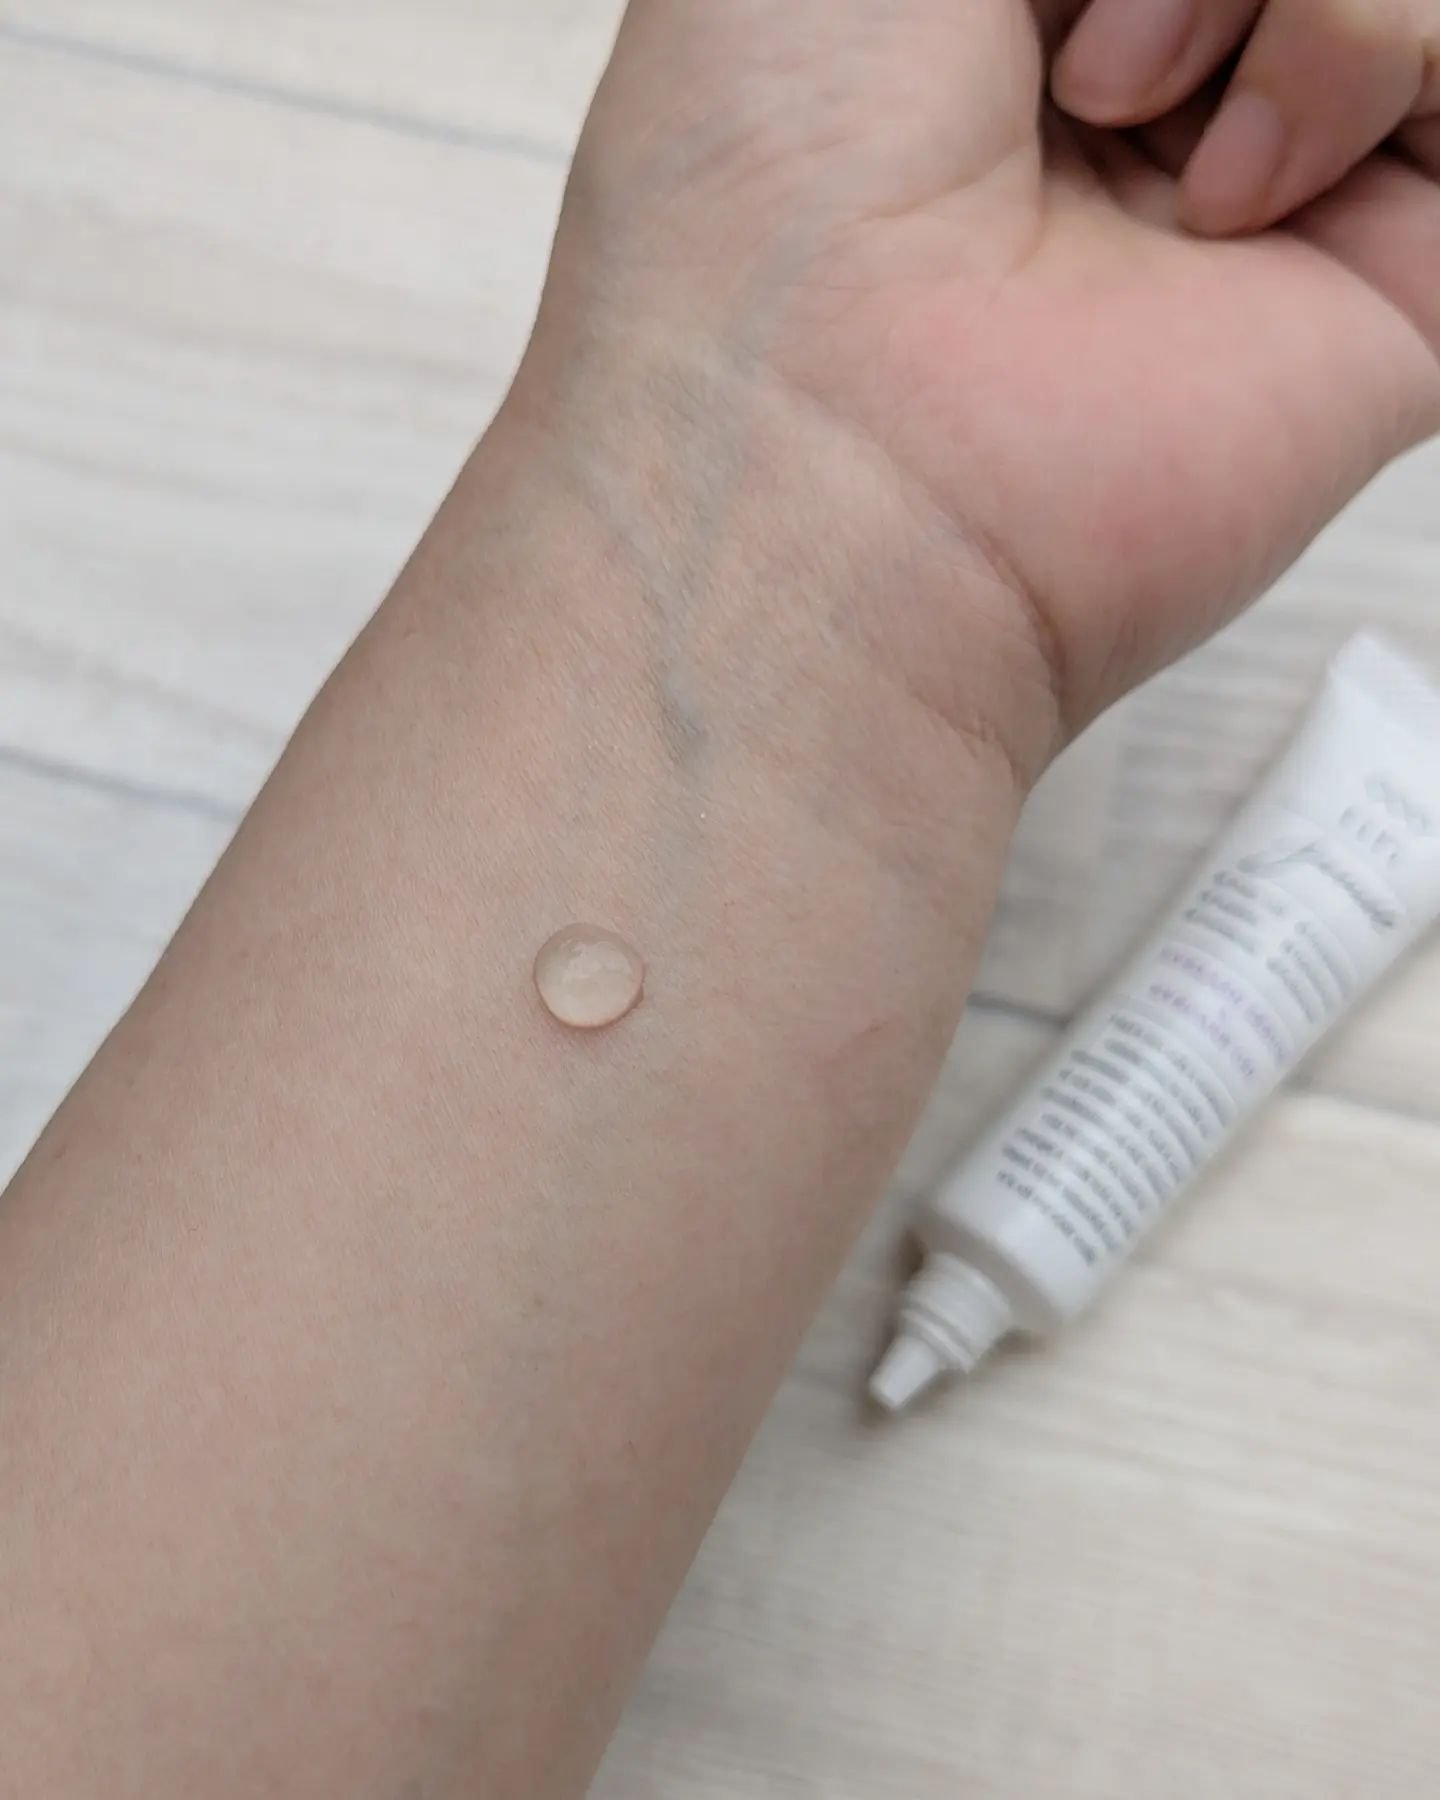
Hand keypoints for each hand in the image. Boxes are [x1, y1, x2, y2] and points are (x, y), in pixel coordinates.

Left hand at [525, 0, 1438, 764]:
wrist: (828, 447)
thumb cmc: (768, 184)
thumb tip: (1154, 5)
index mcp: (1003, 25)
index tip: (1013, 11)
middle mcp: (1147, 100)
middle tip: (1065, 63)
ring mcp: (1273, 194)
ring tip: (1119, 112)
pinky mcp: (1393, 292)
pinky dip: (1384, 47)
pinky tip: (1240, 192)